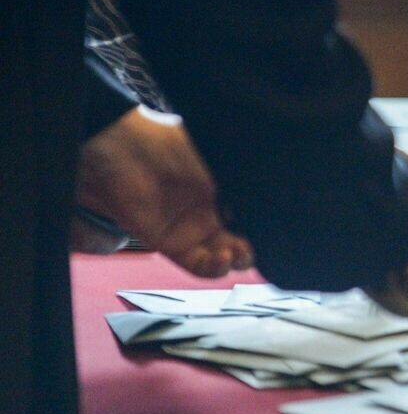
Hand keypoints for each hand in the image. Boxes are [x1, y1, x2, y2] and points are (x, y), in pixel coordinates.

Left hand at [75, 106, 252, 276]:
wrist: (127, 152)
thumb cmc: (171, 146)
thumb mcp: (219, 161)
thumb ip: (243, 183)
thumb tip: (269, 199)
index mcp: (226, 188)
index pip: (253, 215)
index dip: (264, 226)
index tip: (275, 230)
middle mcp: (211, 211)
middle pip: (242, 239)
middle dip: (255, 247)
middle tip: (259, 244)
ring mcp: (191, 229)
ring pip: (223, 256)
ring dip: (237, 260)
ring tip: (238, 253)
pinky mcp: (170, 244)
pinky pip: (198, 265)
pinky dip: (214, 268)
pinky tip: (222, 258)